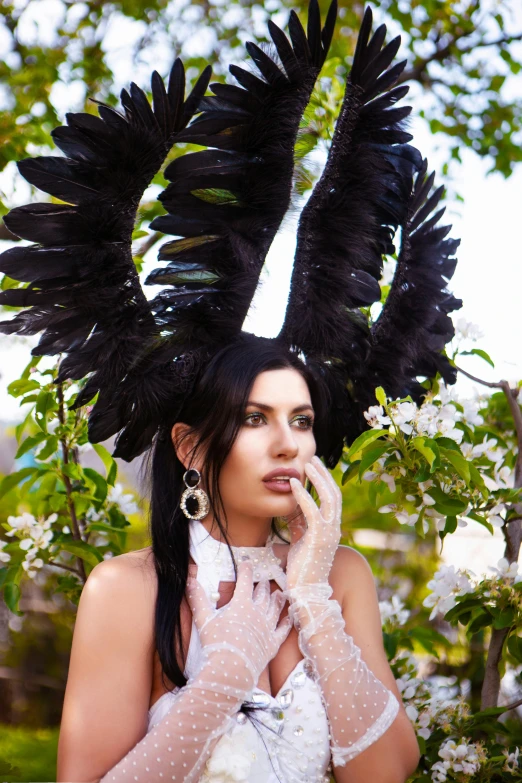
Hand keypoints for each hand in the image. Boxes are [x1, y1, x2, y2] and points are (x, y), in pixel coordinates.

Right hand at [186, 558, 291, 688]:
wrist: (231, 670)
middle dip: (261, 586)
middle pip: (262, 595)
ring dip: (277, 600)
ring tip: (280, 593)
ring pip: (275, 609)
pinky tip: (289, 618)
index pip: (245, 581)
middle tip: (263, 581)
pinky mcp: (272, 644)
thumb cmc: (216, 644)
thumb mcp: (203, 619)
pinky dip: (286, 623)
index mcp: (241, 604)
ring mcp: (267, 628)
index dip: (246, 570)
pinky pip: (282, 630)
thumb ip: (197, 598)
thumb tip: (189, 580)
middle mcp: (257, 613)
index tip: (247, 563)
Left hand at [284, 455, 342, 592]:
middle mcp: (334, 529)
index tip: (314, 467)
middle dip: (324, 474)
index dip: (325, 481)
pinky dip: (303, 495)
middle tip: (313, 458)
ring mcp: (329, 533)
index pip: (332, 499)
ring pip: (329, 498)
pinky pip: (313, 511)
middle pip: (335, 494)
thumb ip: (297, 527)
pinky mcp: (318, 538)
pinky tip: (293, 483)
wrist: (305, 593)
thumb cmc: (301, 571)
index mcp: (330, 529)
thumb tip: (289, 513)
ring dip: (318, 479)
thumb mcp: (299, 542)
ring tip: (307, 463)